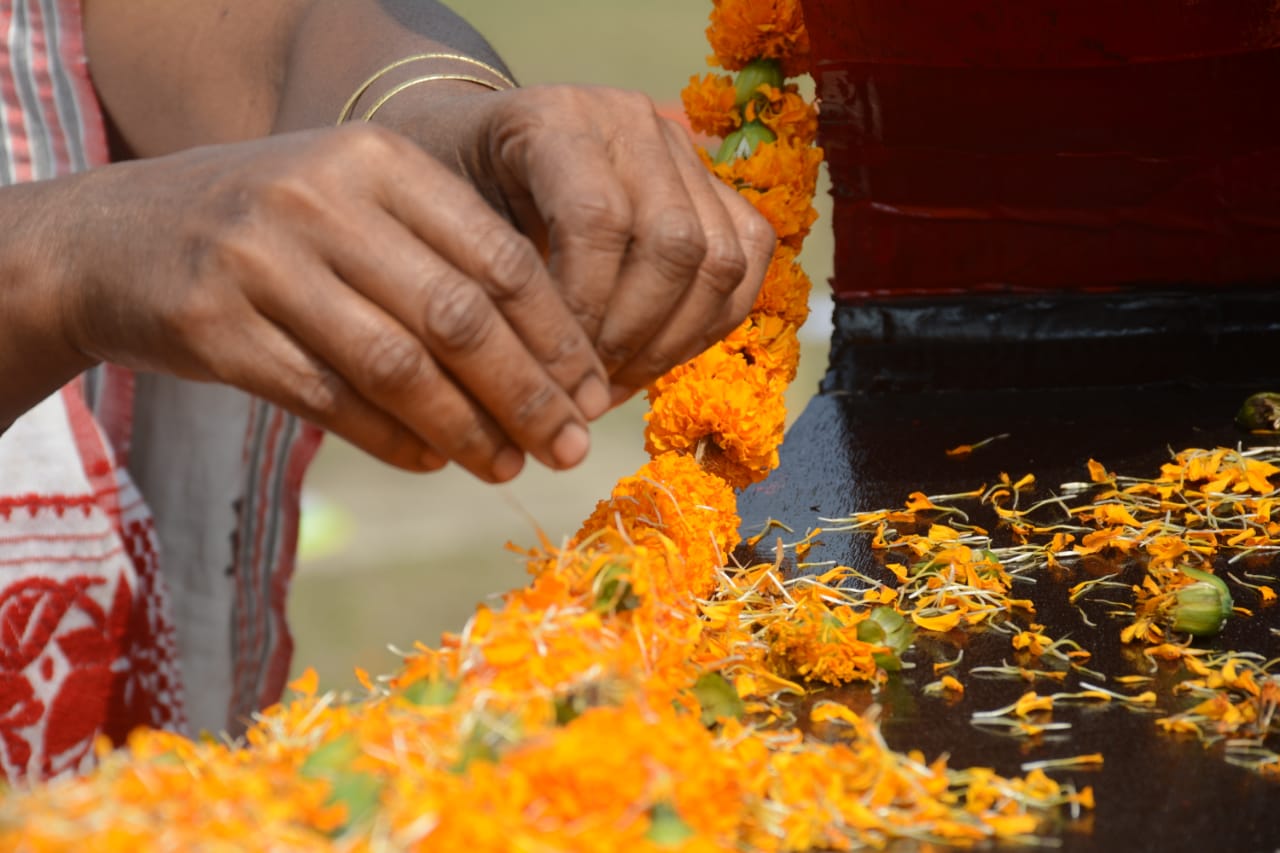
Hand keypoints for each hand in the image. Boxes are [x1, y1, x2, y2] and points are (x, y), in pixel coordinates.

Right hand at [55, 125, 609, 480]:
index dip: (558, 336)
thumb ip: (443, 259)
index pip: (500, 258)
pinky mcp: (216, 327)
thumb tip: (554, 370)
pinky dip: (394, 440)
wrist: (112, 236)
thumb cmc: (270, 228)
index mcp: (378, 161)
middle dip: (529, 394)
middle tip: (570, 448)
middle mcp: (322, 200)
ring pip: (399, 366)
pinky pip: (331, 400)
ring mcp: (262, 261)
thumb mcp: (354, 206)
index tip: (594, 393)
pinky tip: (432, 460)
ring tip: (509, 466)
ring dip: (468, 429)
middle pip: (460, 317)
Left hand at [385, 84, 776, 400]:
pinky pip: (745, 258)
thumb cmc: (449, 192)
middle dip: (633, 335)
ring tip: (614, 384)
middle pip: (674, 242)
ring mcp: (680, 148)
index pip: (597, 217)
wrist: (474, 146)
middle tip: (586, 389)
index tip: (553, 370)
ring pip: (719, 259)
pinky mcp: (712, 183)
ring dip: (672, 341)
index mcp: (555, 117)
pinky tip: (654, 359)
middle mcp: (631, 120)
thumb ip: (491, 281)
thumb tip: (543, 384)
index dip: (585, 308)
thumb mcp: (445, 222)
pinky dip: (708, 323)